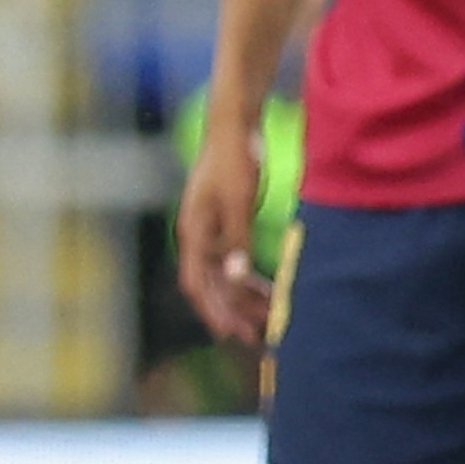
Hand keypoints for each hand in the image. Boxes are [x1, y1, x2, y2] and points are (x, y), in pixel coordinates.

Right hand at [177, 124, 270, 344]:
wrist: (234, 127)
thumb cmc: (235, 159)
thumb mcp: (239, 200)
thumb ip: (236, 238)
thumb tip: (234, 276)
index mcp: (194, 232)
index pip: (197, 283)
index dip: (212, 310)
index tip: (229, 333)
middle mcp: (197, 235)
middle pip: (211, 285)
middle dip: (231, 311)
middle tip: (256, 336)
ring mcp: (209, 230)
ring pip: (223, 275)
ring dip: (243, 297)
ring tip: (270, 317)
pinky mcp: (224, 223)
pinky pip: (233, 259)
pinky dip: (249, 276)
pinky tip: (269, 289)